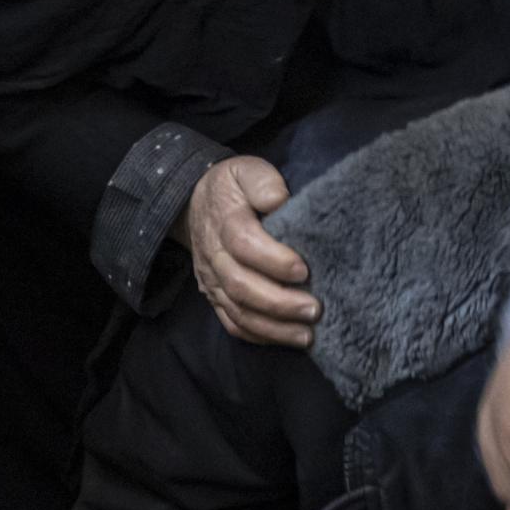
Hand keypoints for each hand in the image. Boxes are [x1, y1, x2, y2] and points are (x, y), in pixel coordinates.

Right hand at [177, 156, 316, 345]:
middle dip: (280, 302)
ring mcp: (213, 280)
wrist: (194, 205)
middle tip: (314, 308)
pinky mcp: (215, 296)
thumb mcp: (246, 171)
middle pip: (241, 286)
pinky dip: (259, 336)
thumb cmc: (233, 188)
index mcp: (224, 221)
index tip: (304, 269)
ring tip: (307, 334)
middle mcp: (215, 255)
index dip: (274, 260)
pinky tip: (287, 339)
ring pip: (238, 311)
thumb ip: (263, 181)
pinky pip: (233, 323)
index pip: (244, 245)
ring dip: (274, 327)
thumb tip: (279, 199)